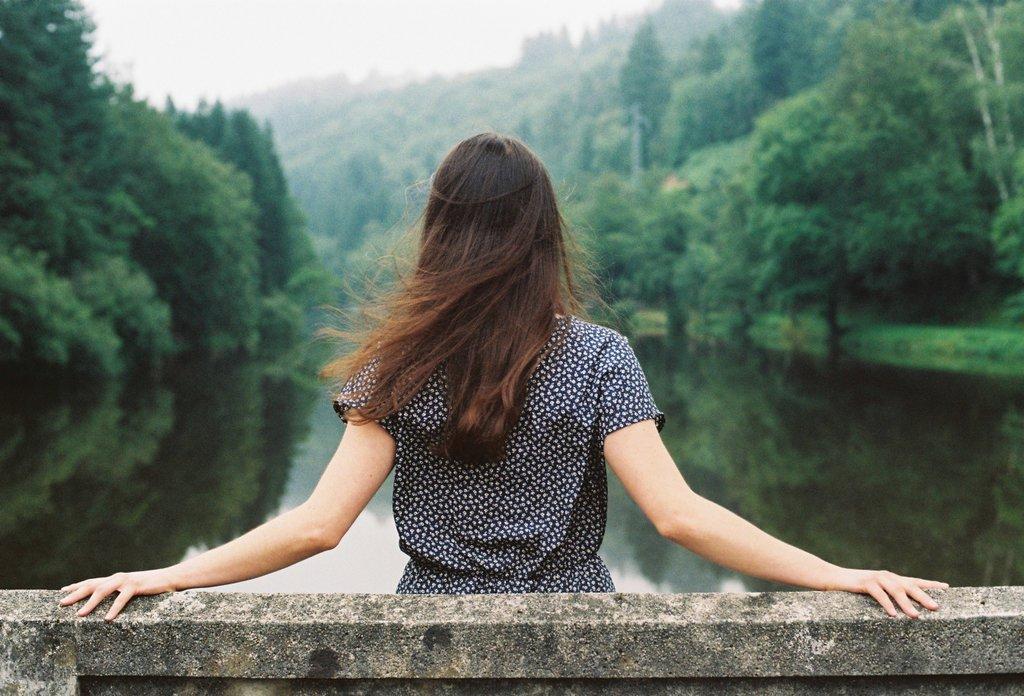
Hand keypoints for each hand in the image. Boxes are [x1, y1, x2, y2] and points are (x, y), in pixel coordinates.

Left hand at [58, 569, 177, 620]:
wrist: (171, 577)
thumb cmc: (151, 586)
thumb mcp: (132, 589)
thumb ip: (119, 593)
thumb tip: (106, 605)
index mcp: (115, 579)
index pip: (91, 581)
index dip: (76, 586)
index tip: (61, 591)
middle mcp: (117, 578)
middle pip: (92, 585)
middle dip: (75, 594)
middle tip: (62, 603)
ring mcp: (126, 581)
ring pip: (103, 590)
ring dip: (90, 603)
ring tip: (80, 614)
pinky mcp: (137, 586)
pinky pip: (122, 598)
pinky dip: (114, 608)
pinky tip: (108, 618)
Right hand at [827, 567, 948, 617]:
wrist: (830, 577)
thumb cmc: (852, 587)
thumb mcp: (873, 590)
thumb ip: (887, 595)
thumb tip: (904, 609)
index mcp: (890, 578)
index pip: (914, 580)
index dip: (930, 584)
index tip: (946, 588)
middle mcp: (885, 576)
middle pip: (908, 585)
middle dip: (923, 596)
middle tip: (936, 608)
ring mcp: (875, 578)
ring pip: (895, 589)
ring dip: (906, 603)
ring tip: (916, 616)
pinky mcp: (863, 582)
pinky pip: (878, 593)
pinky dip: (886, 604)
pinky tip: (893, 614)